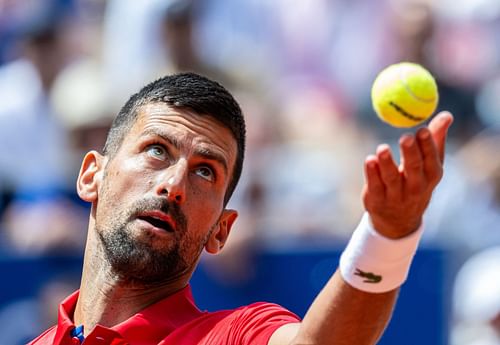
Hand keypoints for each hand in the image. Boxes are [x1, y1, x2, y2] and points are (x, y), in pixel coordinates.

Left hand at [362, 111, 453, 238]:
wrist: (399, 219)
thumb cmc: (417, 181)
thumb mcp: (429, 164)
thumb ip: (436, 138)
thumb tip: (446, 115)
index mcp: (431, 176)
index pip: (431, 160)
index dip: (427, 146)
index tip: (422, 129)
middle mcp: (415, 187)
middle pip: (413, 169)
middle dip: (410, 153)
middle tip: (405, 137)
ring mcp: (396, 195)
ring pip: (391, 178)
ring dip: (387, 163)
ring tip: (382, 148)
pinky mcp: (377, 200)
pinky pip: (374, 185)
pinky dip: (371, 173)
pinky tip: (369, 160)